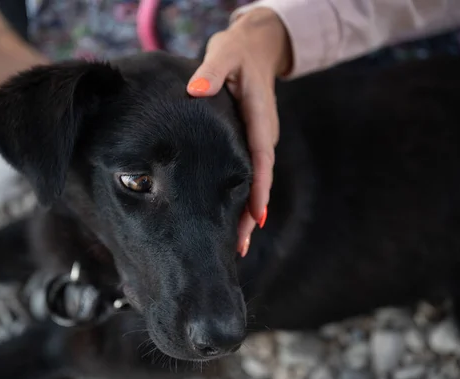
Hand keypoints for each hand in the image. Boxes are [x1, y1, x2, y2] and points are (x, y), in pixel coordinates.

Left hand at [187, 8, 292, 255]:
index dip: (258, 192)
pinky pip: (247, 175)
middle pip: (259, 182)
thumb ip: (212, 72)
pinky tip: (231, 219)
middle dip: (249, 215)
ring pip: (254, 183)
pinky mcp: (250, 144)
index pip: (260, 161)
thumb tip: (197, 91)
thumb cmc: (237, 54)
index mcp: (260, 120)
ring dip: (245, 213)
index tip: (253, 219)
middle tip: (238, 248)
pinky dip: (241, 198)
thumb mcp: (225, 55)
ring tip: (234, 247)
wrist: (256, 49)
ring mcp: (258, 142)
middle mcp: (263, 136)